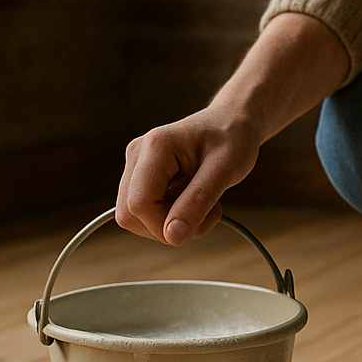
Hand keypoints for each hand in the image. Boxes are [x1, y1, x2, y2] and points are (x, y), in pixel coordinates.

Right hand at [113, 12, 349, 245]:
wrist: (232, 123)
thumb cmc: (233, 140)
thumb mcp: (225, 171)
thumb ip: (197, 203)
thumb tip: (172, 237)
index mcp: (155, 147)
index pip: (139, 204)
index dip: (165, 226)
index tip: (200, 222)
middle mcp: (137, 154)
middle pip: (129, 214)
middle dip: (167, 228)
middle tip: (205, 214)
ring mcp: (135, 165)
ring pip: (134, 216)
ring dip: (170, 224)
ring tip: (203, 204)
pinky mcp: (141, 175)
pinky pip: (144, 211)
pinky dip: (169, 216)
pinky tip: (192, 201)